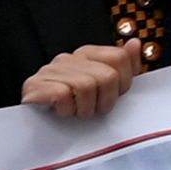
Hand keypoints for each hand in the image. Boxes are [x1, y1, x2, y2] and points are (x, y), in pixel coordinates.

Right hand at [22, 40, 144, 118]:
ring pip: (86, 86)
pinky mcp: (35, 85)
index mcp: (87, 54)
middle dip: (104, 101)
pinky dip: (65, 110)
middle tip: (92, 109)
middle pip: (107, 76)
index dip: (122, 84)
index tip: (110, 96)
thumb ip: (123, 66)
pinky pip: (62, 96)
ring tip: (75, 111)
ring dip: (84, 109)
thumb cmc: (73, 108)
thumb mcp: (105, 88)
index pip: (119, 58)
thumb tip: (135, 43)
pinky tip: (60, 112)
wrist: (37, 126)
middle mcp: (68, 58)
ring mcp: (50, 70)